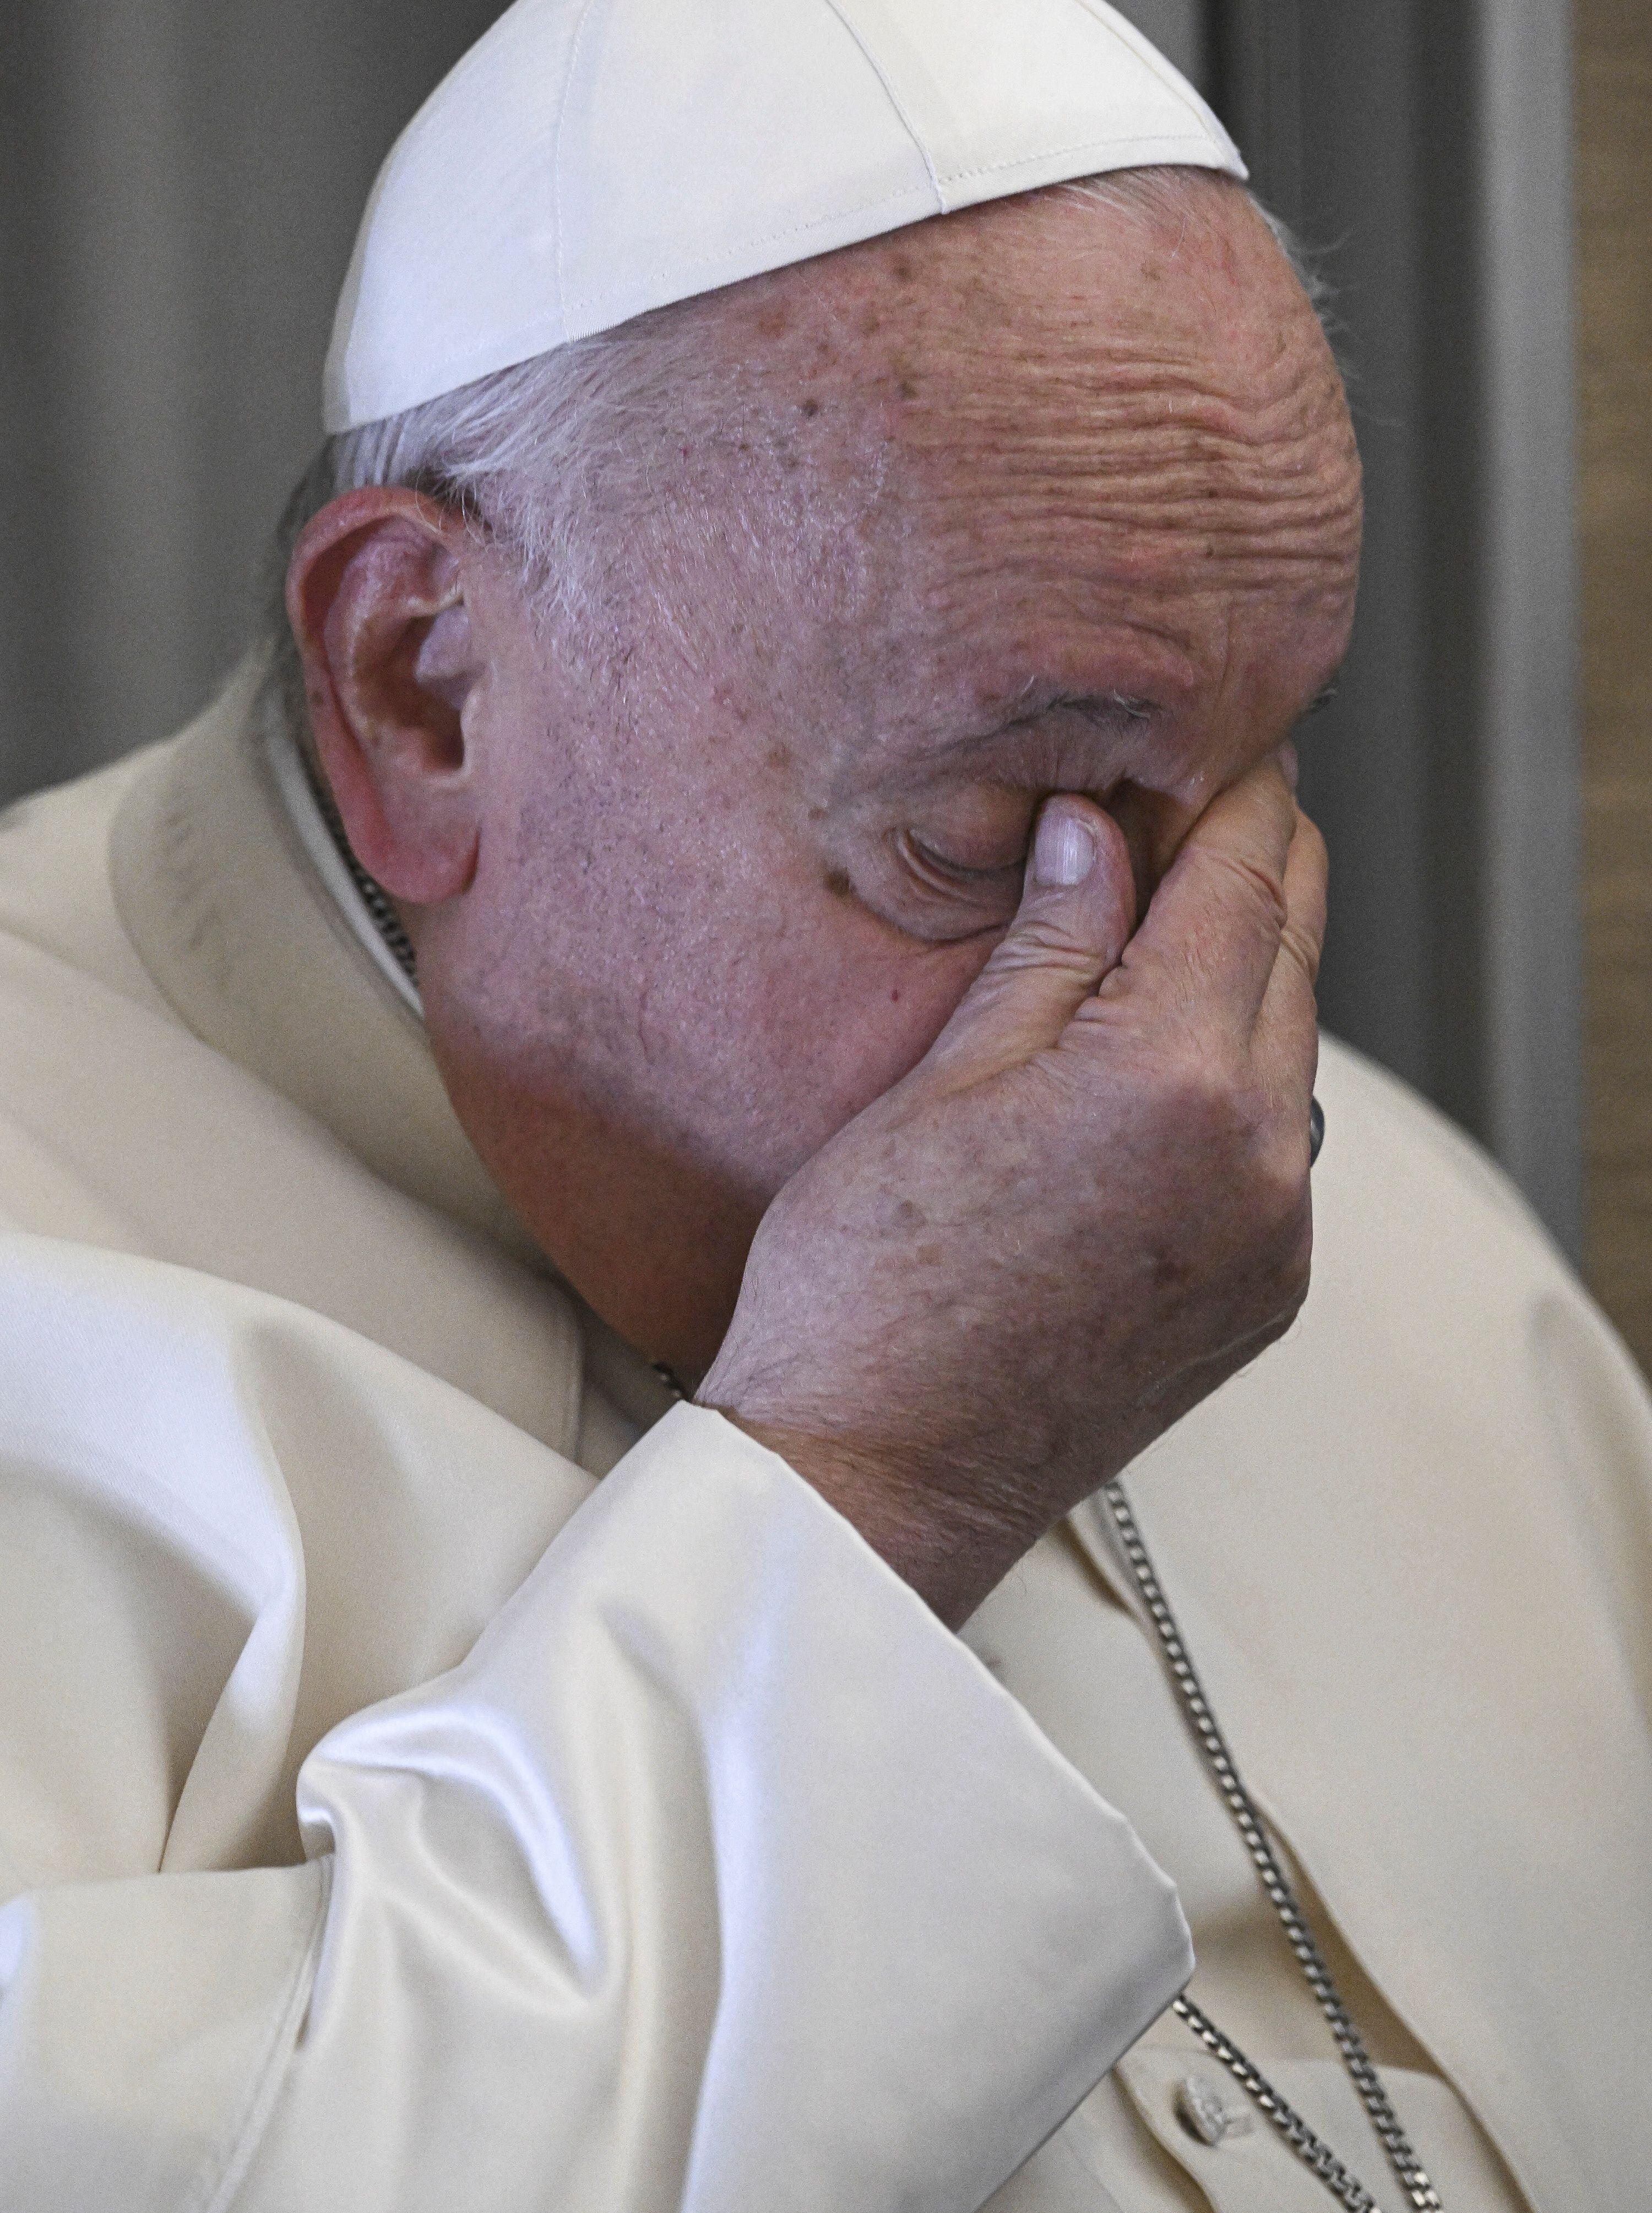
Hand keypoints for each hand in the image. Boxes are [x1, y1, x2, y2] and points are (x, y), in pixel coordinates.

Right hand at [699, 759, 1323, 1626]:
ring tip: (1144, 924)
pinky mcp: (1266, 1287)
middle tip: (1180, 801)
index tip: (1214, 733)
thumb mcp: (941, 1078)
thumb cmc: (867, 1290)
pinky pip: (1281, 1134)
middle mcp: (1261, 1157)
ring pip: (1293, 1037)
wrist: (874, 1480)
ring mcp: (1276, 1232)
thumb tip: (1100, 832)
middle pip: (1293, 943)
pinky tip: (1151, 1053)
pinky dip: (1236, 1067)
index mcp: (1175, 1079)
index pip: (1246, 872)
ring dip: (1242, 964)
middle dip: (1249, 857)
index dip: (1234, 783)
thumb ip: (1050, 944)